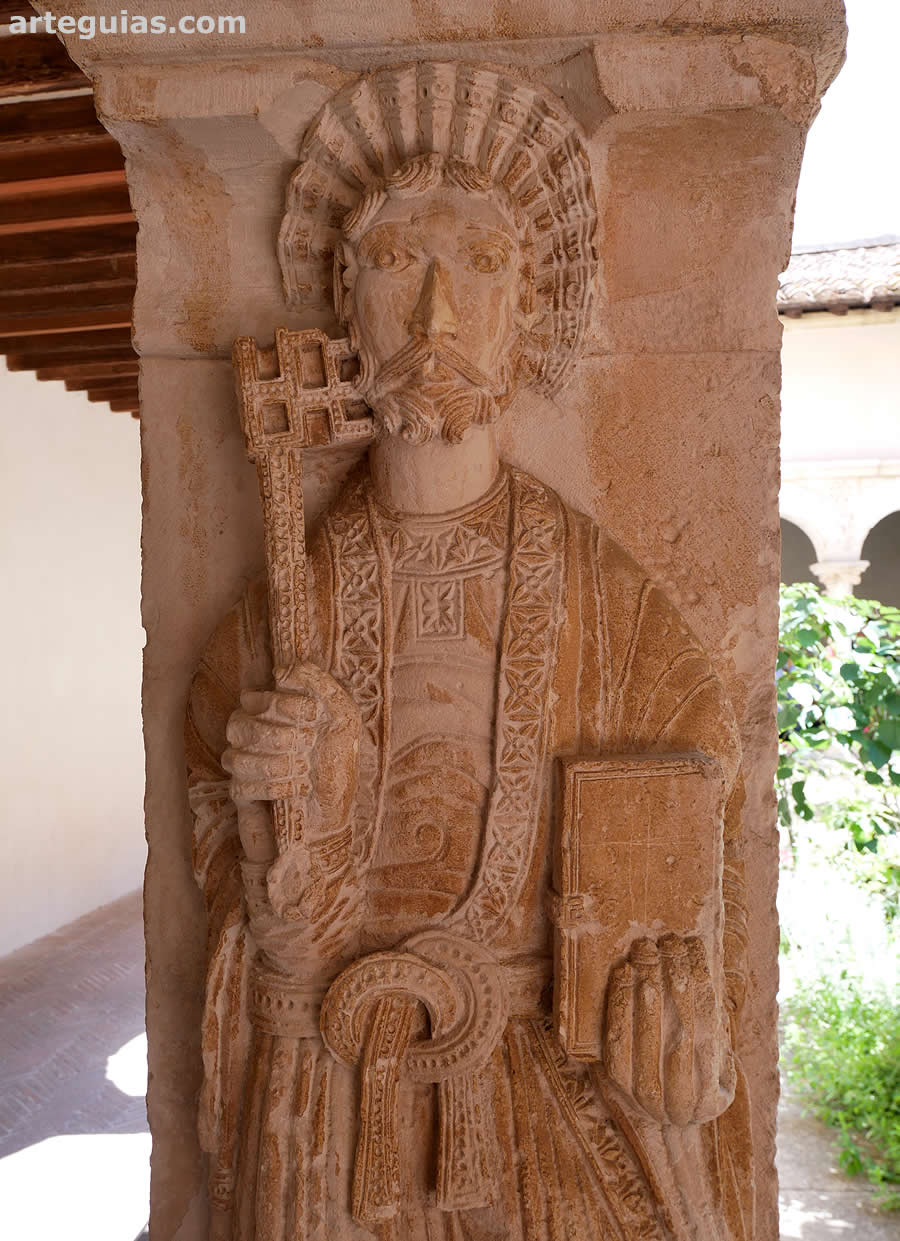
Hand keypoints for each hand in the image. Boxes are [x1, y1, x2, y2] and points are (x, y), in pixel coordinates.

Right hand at [222, 664, 359, 858]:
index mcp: (270, 712)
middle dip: (279, 736)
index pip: (253, 698)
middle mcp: (251, 735)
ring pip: (236, 758)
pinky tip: (297, 789)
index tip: (316, 716)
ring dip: (275, 764)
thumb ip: (318, 682)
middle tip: (310, 743)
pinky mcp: (243, 796)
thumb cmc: (341, 759)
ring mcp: (244, 765)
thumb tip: (280, 671)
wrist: (341, 812)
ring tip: (304, 770)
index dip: (285, 706)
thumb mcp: (343, 715)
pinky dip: (272, 788)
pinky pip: (240, 787)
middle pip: (238, 725)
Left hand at [603, 934, 735, 1126]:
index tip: (696, 949)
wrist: (662, 1133)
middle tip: (669, 942)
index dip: (702, 986)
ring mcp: (644, 1094)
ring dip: (647, 985)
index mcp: (708, 1096)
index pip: (709, 1029)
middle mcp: (678, 1100)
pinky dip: (620, 1002)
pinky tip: (623, 973)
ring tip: (647, 950)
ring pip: (646, 1032)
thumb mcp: (718, 1072)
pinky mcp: (615, 1082)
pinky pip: (616, 1037)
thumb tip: (713, 993)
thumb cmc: (694, 1086)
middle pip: (678, 1028)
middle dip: (675, 980)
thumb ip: (719, 1039)